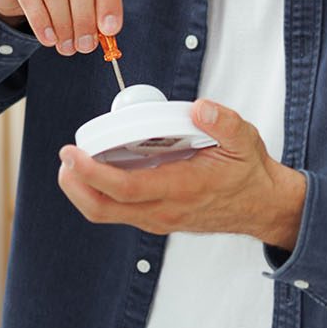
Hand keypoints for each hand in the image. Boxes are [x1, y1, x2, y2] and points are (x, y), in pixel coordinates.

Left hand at [56, 99, 306, 248]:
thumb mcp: (245, 140)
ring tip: (74, 163)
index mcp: (182, 190)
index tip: (72, 154)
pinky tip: (97, 170)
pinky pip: (118, 211)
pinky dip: (100, 193)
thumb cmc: (249, 173)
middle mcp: (164, 210)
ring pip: (107, 213)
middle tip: (65, 158)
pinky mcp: (156, 219)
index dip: (92, 173)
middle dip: (75, 185)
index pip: (126, 188)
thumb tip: (200, 108)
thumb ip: (223, 122)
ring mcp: (158, 218)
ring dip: (83, 191)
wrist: (261, 207)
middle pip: (103, 208)